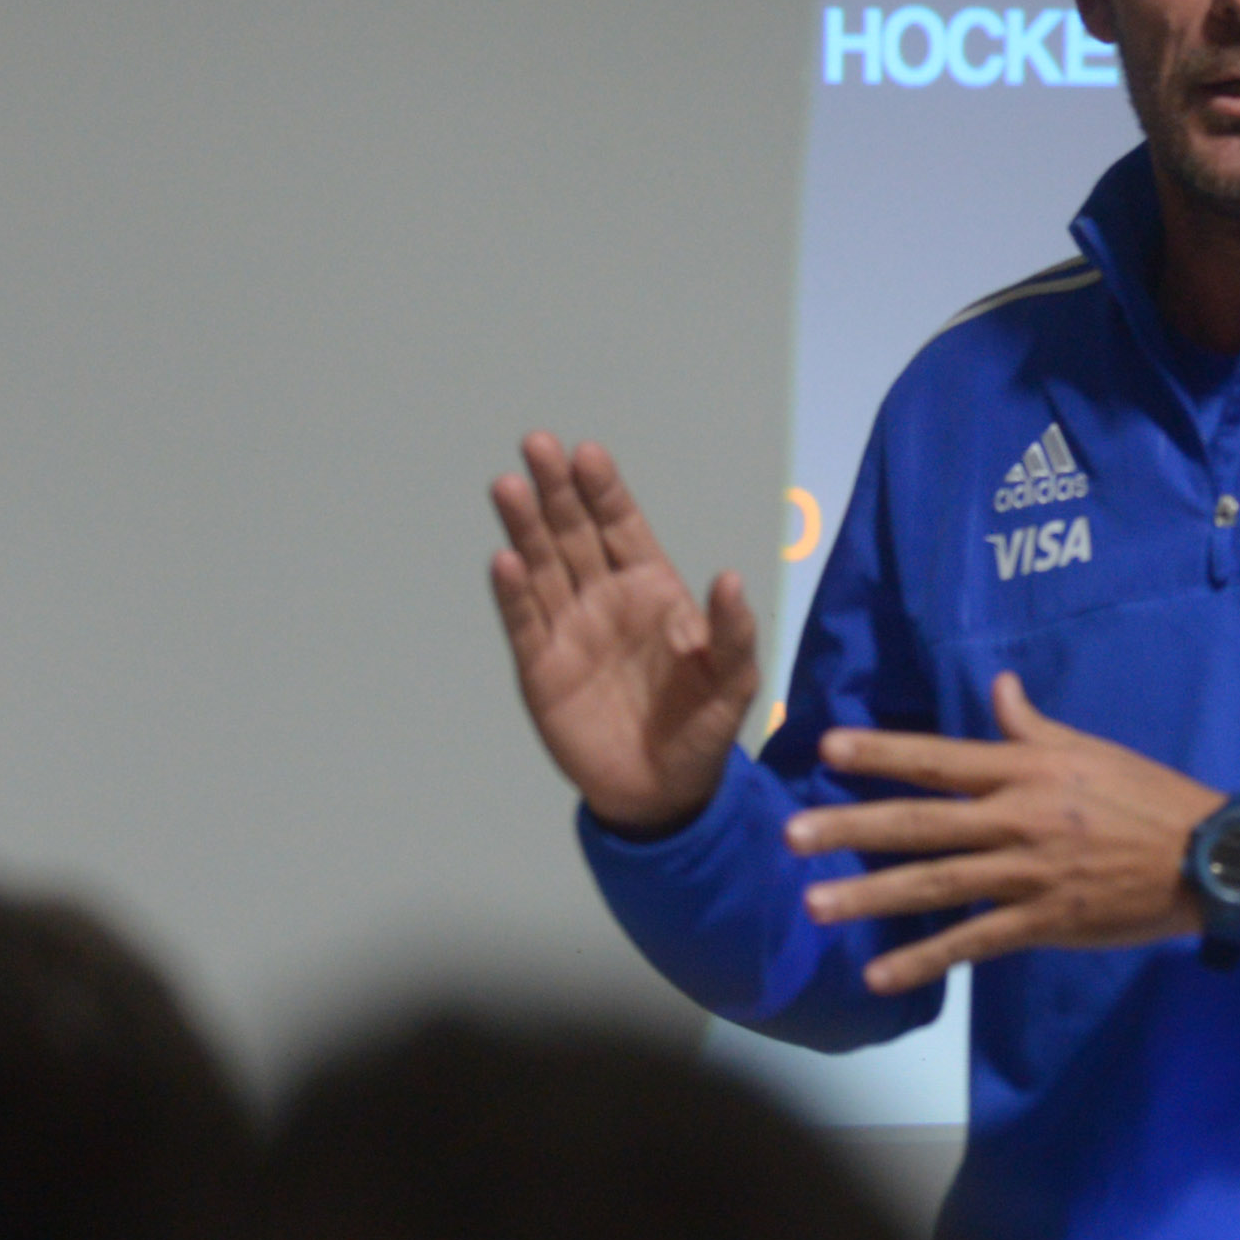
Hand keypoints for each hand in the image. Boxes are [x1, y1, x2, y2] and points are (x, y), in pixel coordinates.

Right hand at [487, 432, 757, 837]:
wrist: (661, 793)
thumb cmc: (700, 730)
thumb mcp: (733, 682)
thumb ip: (732, 632)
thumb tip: (729, 578)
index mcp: (650, 590)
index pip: (621, 527)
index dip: (604, 491)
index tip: (588, 453)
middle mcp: (604, 598)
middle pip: (574, 533)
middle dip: (556, 490)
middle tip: (537, 445)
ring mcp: (569, 629)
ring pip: (543, 566)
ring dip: (526, 527)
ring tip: (508, 486)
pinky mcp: (541, 667)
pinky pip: (524, 621)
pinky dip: (514, 592)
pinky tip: (506, 560)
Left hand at [785, 673, 1222, 993]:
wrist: (1206, 858)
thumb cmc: (1147, 796)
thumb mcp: (1090, 749)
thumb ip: (1032, 725)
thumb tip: (998, 686)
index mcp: (1026, 771)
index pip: (940, 758)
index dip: (882, 753)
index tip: (828, 747)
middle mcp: (1017, 819)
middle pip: (921, 822)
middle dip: (852, 828)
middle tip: (791, 837)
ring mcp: (1027, 875)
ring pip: (936, 884)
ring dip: (871, 896)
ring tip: (814, 904)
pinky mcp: (1042, 922)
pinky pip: (973, 944)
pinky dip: (925, 959)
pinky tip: (878, 974)